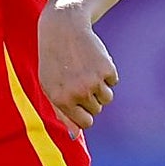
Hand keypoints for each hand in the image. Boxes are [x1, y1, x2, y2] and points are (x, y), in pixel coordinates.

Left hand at [38, 4, 118, 137]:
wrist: (63, 29)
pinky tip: (92, 60)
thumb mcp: (50, 86)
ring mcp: (93, 81)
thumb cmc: (53, 60)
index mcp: (60, 100)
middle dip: (90, 98)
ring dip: (100, 87)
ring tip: (85, 70)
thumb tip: (74, 136)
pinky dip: (106, 72)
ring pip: (107, 97)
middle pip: (97, 109)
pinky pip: (113, 81)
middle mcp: (77, 93)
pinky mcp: (106, 69)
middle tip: (77, 78)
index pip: (86, 123)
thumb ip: (61, 111)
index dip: (85, 114)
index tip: (81, 103)